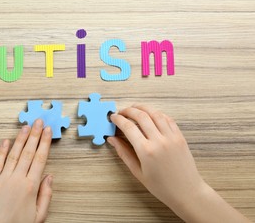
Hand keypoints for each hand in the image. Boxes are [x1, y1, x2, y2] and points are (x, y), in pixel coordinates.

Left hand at [0, 119, 52, 222]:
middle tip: (38, 121)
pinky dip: (1, 151)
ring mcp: (2, 180)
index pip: (39, 159)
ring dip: (20, 139)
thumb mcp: (39, 216)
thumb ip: (46, 195)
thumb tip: (49, 176)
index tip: (47, 131)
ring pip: (13, 155)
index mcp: (31, 187)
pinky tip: (6, 141)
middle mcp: (17, 180)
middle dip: (34, 135)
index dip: (44, 143)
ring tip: (25, 127)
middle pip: (28, 152)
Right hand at [108, 104, 249, 221]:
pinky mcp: (180, 137)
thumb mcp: (138, 172)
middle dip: (128, 110)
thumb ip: (124, 153)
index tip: (113, 118)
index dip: (118, 120)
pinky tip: (150, 114)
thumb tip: (112, 140)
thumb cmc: (162, 186)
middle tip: (121, 112)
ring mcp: (171, 137)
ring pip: (155, 113)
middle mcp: (159, 141)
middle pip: (141, 116)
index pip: (128, 127)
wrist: (187, 192)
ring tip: (134, 108)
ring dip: (142, 107)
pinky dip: (157, 113)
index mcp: (146, 151)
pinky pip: (167, 118)